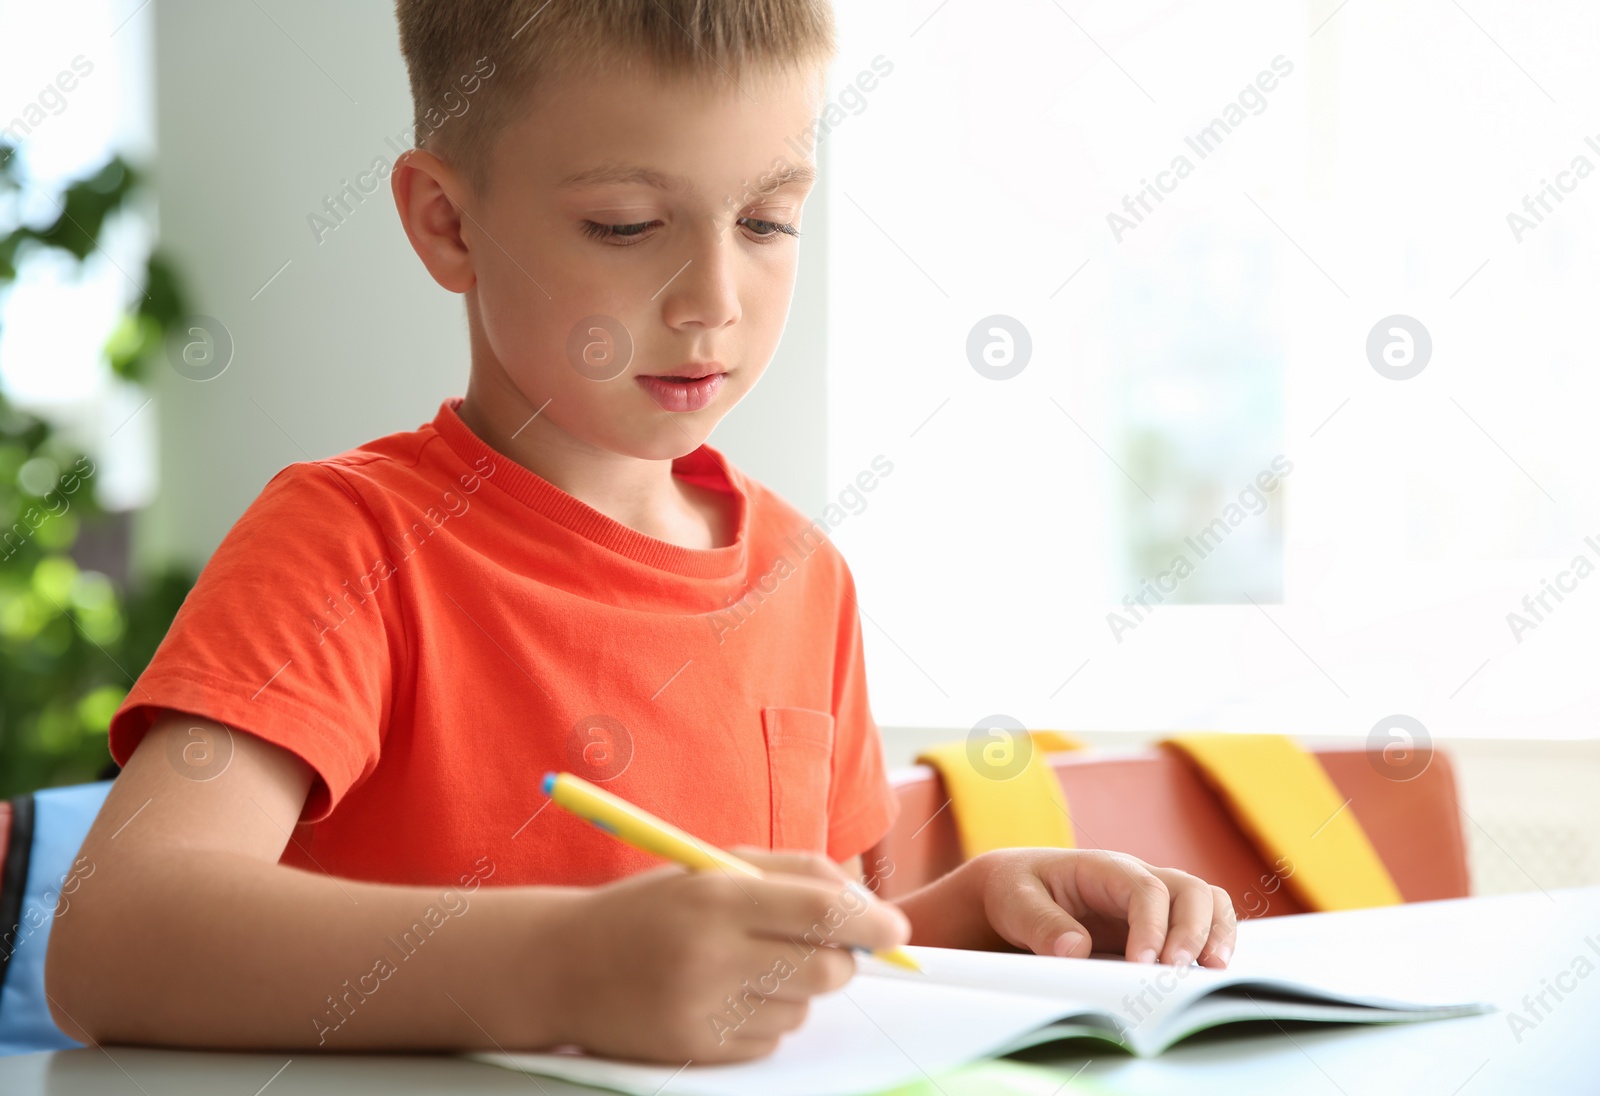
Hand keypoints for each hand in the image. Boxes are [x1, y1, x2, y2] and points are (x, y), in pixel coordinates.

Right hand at [546, 850, 909, 1062]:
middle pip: (825, 971)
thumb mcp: (714, 866)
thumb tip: (869, 906)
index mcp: (716, 897)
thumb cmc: (653, 907)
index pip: (820, 913)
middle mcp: (710, 956)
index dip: (871, 922)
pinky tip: (723, 997)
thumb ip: (795, 874)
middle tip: (827, 947)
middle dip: (842, 960)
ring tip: (746, 966)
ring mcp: (703, 1011)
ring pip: (802, 1008)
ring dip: (796, 989)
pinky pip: (771, 1040)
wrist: (563, 965)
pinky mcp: (697, 1052)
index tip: (897, 930)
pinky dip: (766, 1019)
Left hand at [900, 848, 1235, 968]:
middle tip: (1178, 971)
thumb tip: (1075, 951)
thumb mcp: (1014, 902)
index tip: (1141, 964)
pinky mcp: (1159, 926)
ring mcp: (1153, 902)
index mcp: (1104, 868)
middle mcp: (1138, 880)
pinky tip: (1208, 974)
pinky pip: (1202, 925)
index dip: (1152, 925)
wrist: (1018, 891)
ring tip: (1215, 972)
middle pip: (1189, 890)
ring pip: (1207, 902)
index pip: (1145, 888)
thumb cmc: (1016, 891)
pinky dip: (1213, 944)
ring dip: (1217, 934)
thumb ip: (1041, 923)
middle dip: (1194, 930)